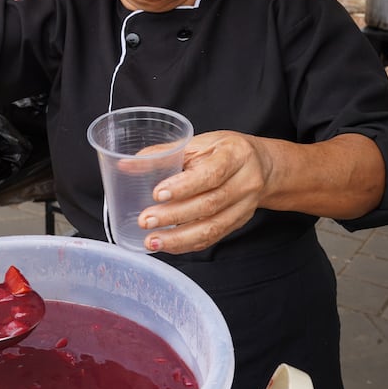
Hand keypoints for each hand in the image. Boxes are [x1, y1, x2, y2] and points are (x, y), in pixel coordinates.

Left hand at [136, 131, 269, 254]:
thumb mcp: (199, 143)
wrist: (261, 166)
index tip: (157, 193)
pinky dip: (187, 244)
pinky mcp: (237, 223)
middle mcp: (244, 183)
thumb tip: (126, 164)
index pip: (211, 174)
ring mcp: (243, 207)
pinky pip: (212, 238)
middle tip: (145, 221)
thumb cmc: (224, 150)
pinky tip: (167, 246)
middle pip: (209, 204)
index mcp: (235, 156)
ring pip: (212, 228)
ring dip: (179, 238)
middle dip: (173, 216)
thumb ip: (164, 153)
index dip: (184, 186)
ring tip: (152, 241)